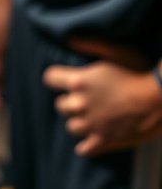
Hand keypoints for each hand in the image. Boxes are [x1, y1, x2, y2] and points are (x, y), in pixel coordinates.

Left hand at [44, 40, 161, 155]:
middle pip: (60, 105)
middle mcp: (80, 103)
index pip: (49, 78)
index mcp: (78, 81)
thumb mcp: (115, 52)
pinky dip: (87, 147)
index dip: (57, 79)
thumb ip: (90, 44)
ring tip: (92, 119)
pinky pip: (84, 150)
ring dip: (79, 124)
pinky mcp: (104, 141)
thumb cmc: (140, 72)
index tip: (64, 81)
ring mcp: (91, 124)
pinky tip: (93, 141)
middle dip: (70, 103)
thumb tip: (71, 38)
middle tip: (86, 102)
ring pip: (71, 127)